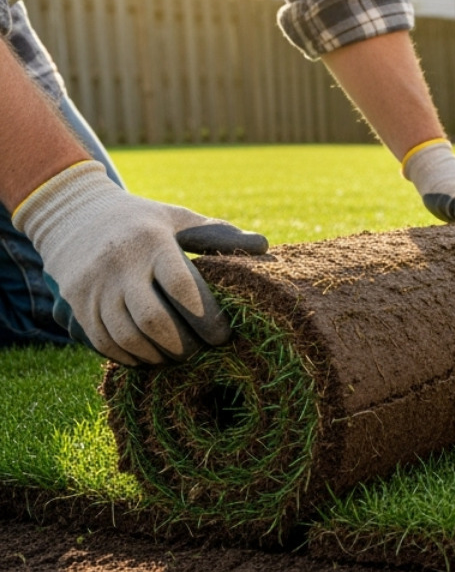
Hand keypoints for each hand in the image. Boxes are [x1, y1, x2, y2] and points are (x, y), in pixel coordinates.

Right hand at [12, 161, 268, 365]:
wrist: (73, 214)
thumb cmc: (142, 222)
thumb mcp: (178, 218)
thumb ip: (217, 234)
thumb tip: (263, 246)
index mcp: (152, 242)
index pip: (183, 287)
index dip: (207, 318)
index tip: (224, 335)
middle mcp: (120, 264)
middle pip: (154, 321)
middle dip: (184, 345)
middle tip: (202, 352)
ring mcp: (94, 287)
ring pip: (128, 338)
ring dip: (159, 356)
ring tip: (178, 356)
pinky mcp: (77, 304)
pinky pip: (105, 344)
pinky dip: (131, 357)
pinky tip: (151, 355)